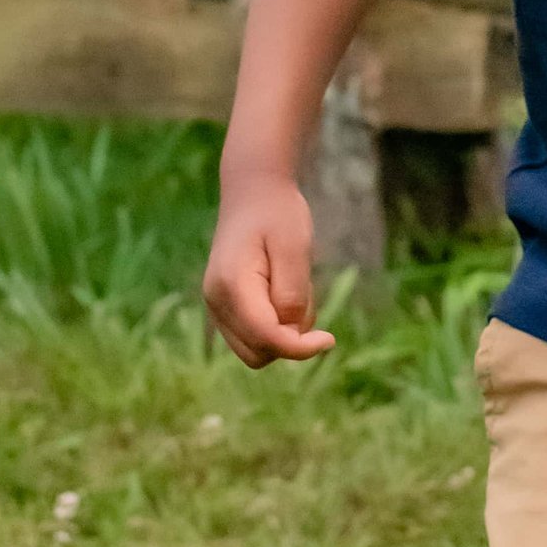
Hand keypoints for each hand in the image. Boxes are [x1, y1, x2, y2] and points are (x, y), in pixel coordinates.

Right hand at [202, 173, 334, 366]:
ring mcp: (217, 307)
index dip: (300, 348)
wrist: (254, 193)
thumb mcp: (295, 248)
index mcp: (231, 286)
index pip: (266, 337)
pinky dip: (277, 325)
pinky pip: (255, 337)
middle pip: (258, 353)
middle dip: (290, 339)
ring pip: (257, 349)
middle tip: (305, 296)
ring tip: (293, 286)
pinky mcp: (226, 309)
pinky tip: (283, 290)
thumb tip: (291, 333)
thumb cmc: (278, 215)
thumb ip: (291, 293)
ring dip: (284, 332)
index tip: (329, 339)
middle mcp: (216, 302)